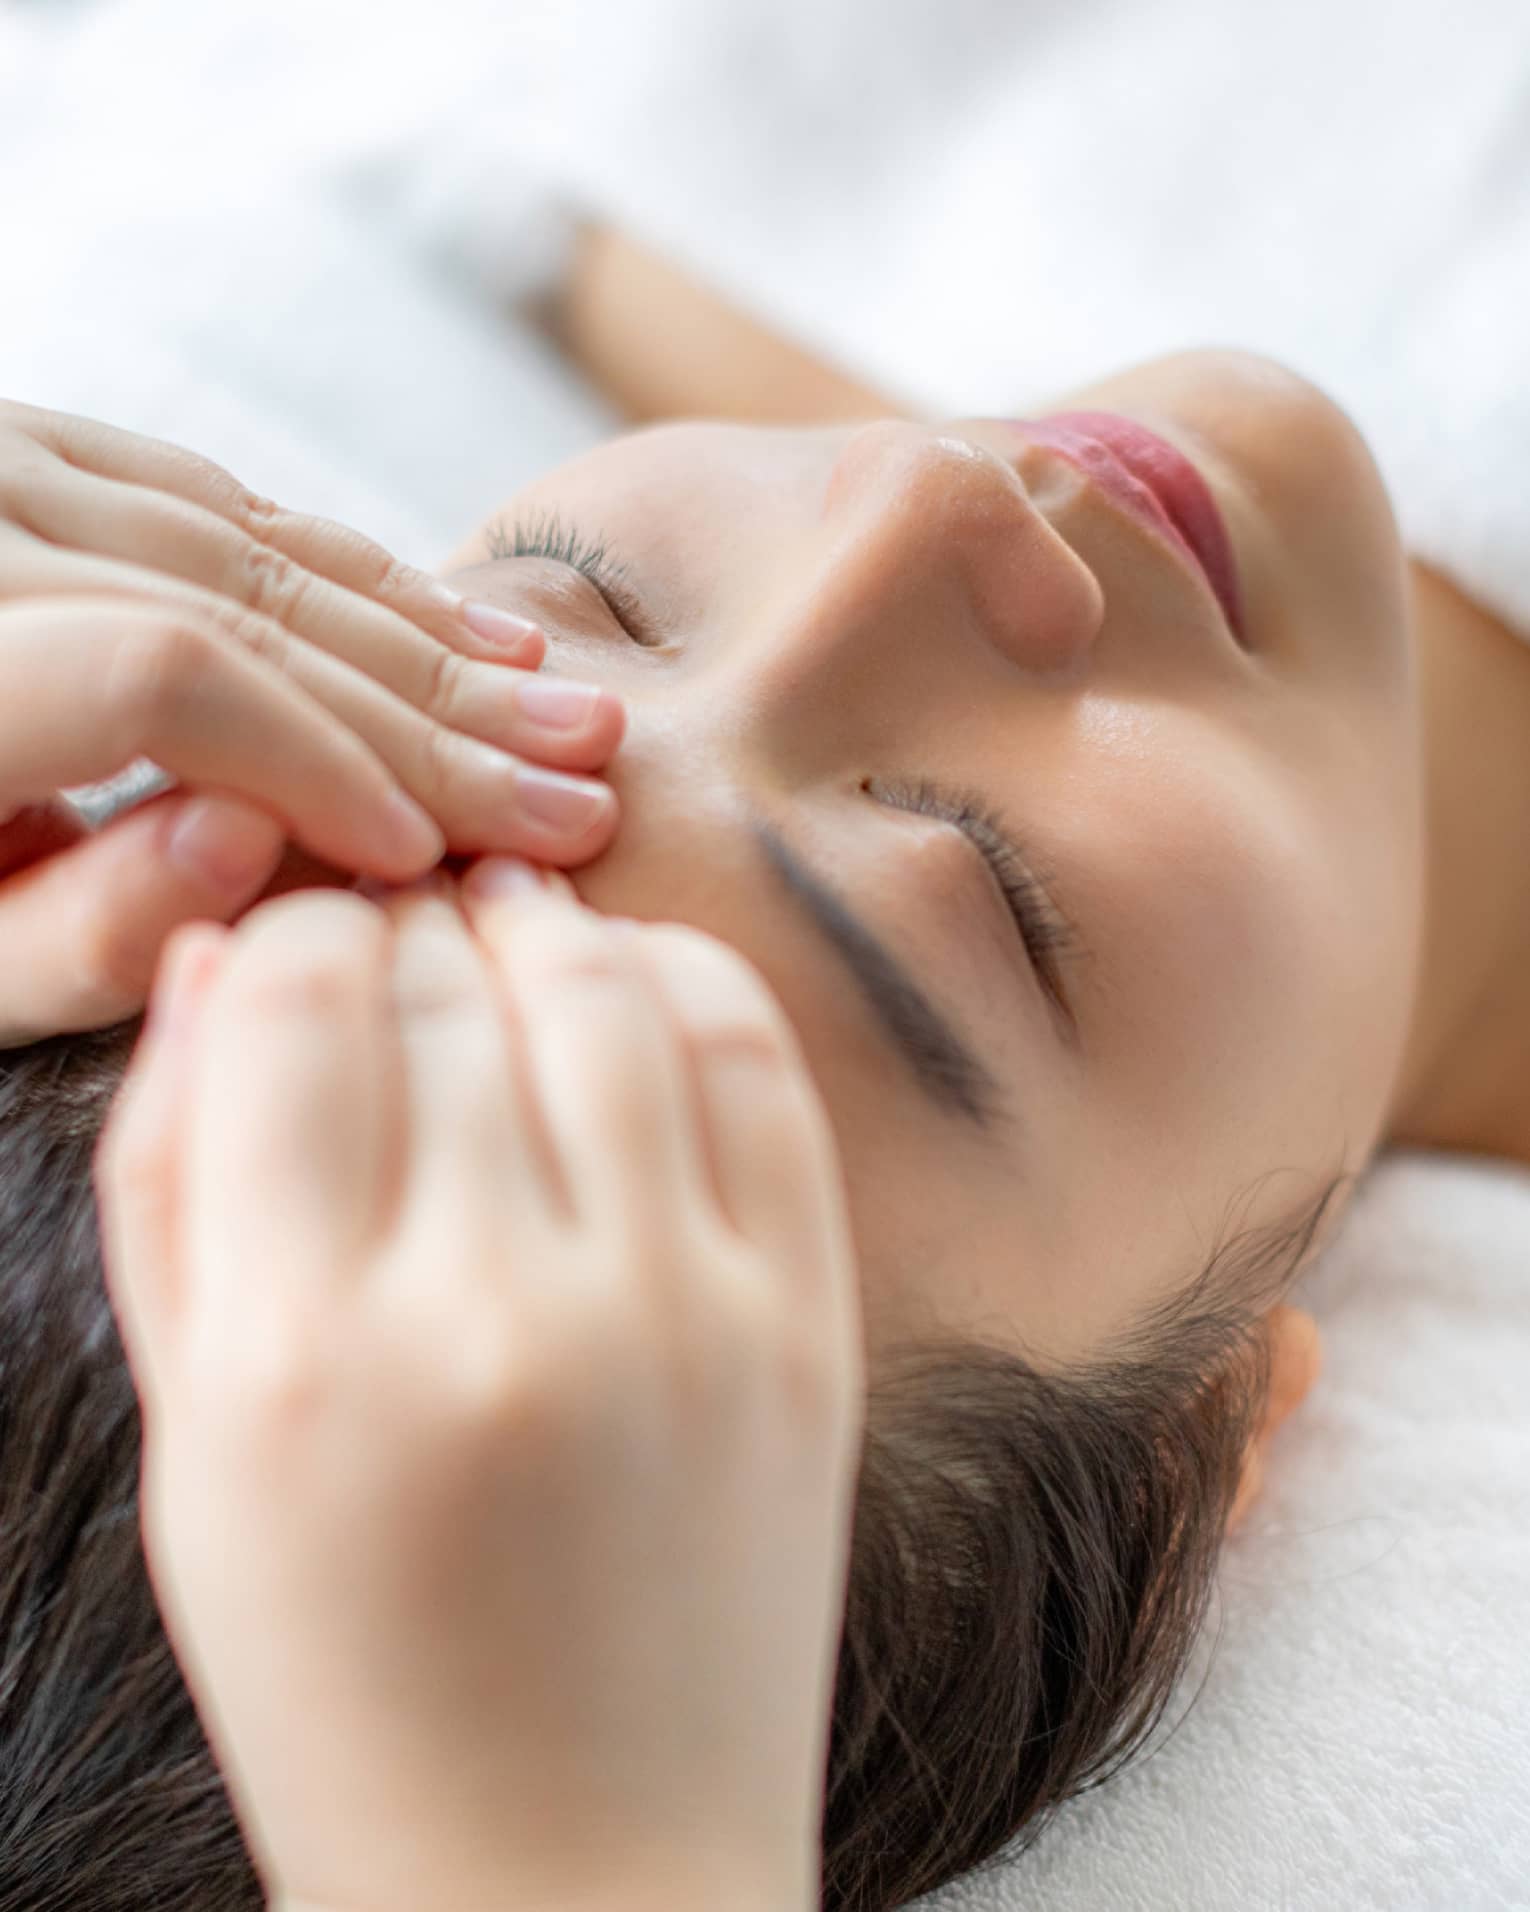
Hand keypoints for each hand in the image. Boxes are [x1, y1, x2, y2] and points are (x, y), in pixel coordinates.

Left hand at [0, 397, 624, 1043]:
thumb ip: (74, 929)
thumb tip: (257, 845)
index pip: (172, 682)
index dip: (327, 769)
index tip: (431, 860)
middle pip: (239, 603)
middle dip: (426, 712)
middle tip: (577, 787)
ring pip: (248, 539)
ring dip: (420, 632)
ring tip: (555, 703)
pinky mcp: (18, 444)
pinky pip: (210, 493)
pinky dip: (342, 561)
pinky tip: (449, 616)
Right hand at [93, 861, 864, 1911]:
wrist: (577, 1868)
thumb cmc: (345, 1672)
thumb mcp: (194, 1452)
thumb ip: (172, 1188)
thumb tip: (213, 962)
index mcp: (303, 1358)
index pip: (290, 999)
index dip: (288, 935)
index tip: (299, 956)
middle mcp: (498, 1313)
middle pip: (446, 977)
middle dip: (403, 925)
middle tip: (398, 939)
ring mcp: (677, 1313)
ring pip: (606, 986)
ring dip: (537, 930)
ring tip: (502, 940)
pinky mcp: (805, 1326)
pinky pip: (758, 1066)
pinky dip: (686, 982)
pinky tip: (632, 992)